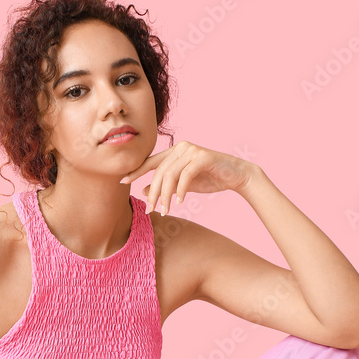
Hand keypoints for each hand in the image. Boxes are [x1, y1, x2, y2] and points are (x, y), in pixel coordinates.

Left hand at [119, 140, 254, 214]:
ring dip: (165, 195)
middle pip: (159, 172)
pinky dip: (181, 190)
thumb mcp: (183, 185)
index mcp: (175, 152)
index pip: (150, 162)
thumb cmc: (210, 179)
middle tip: (150, 210)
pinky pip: (185, 175)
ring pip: (170, 175)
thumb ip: (165, 186)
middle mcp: (181, 148)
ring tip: (164, 210)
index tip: (123, 182)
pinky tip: (179, 202)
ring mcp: (192, 150)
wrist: (236, 176)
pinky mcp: (203, 157)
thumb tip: (143, 191)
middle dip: (153, 193)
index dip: (136, 171)